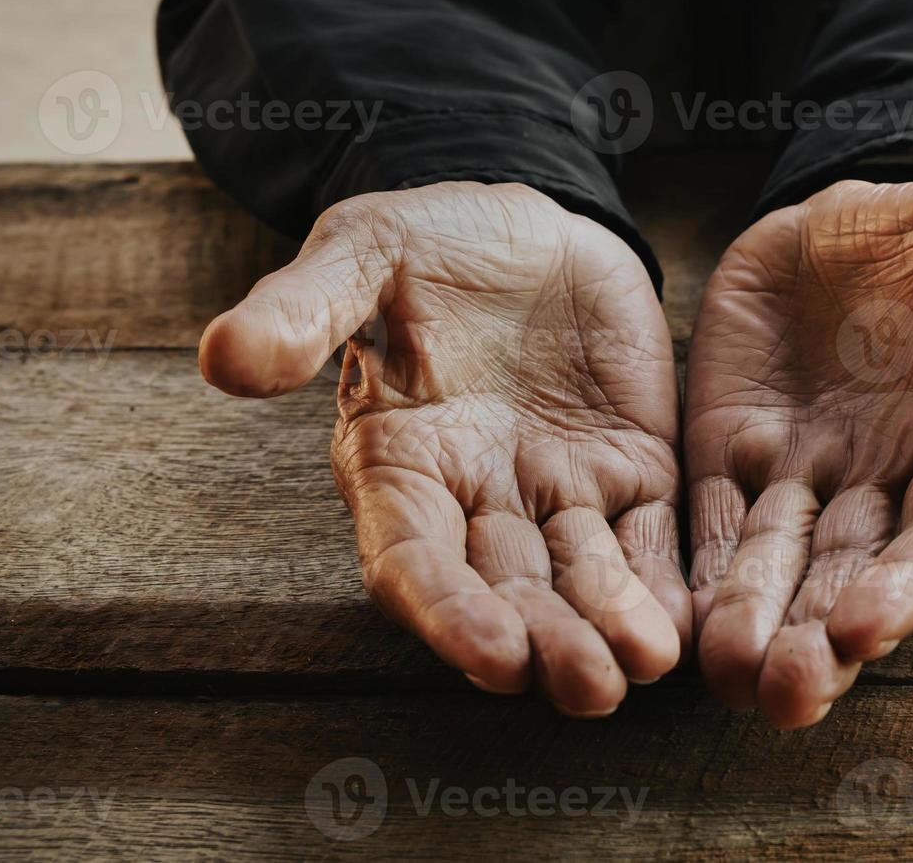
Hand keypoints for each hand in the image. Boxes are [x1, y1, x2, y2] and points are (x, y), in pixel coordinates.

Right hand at [199, 182, 688, 716]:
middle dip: (545, 642)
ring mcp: (556, 491)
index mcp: (399, 461)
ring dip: (609, 627)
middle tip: (587, 687)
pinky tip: (688, 626)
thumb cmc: (432, 241)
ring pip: (581, 578)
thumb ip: (306, 307)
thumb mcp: (364, 251)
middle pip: (507, 590)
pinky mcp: (629, 470)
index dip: (449, 611)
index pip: (414, 559)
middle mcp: (476, 497)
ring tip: (647, 665)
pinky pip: (647, 537)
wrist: (534, 226)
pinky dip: (663, 584)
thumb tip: (223, 356)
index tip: (492, 655)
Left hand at [685, 181, 912, 727]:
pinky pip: (716, 522)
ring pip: (783, 563)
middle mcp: (889, 479)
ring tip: (729, 678)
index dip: (910, 581)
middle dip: (823, 635)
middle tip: (788, 695)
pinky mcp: (735, 456)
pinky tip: (676, 622)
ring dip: (757, 621)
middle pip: (857, 571)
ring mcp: (809, 475)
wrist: (831, 220)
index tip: (866, 628)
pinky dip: (700, 572)